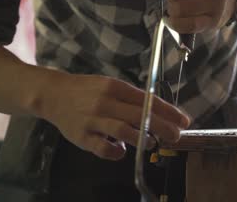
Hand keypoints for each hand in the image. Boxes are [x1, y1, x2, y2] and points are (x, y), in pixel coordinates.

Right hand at [39, 73, 189, 160]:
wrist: (53, 94)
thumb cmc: (86, 90)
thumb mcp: (109, 85)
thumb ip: (131, 99)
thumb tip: (157, 114)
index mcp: (114, 87)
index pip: (147, 100)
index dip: (167, 111)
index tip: (183, 121)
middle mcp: (105, 102)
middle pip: (140, 115)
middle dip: (162, 126)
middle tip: (176, 136)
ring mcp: (92, 119)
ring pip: (123, 130)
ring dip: (141, 138)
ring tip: (152, 143)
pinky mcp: (81, 135)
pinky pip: (102, 147)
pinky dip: (115, 152)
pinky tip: (122, 152)